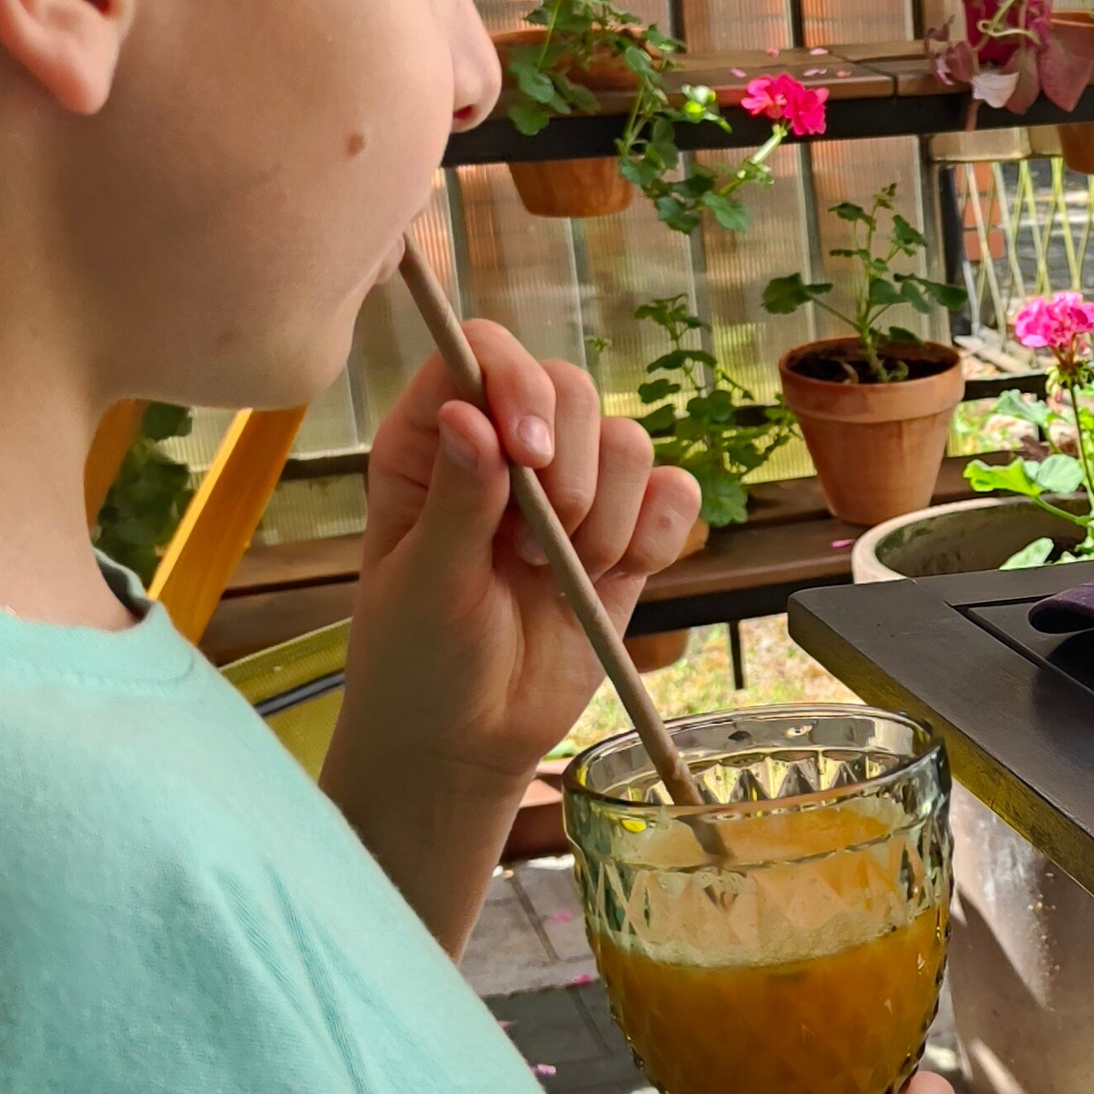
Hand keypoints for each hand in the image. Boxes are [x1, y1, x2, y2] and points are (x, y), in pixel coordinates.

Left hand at [337, 322, 700, 793]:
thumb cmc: (418, 662)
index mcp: (431, 444)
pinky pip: (675, 494)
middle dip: (573, 467)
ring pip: (630, 442)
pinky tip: (615, 576)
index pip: (480, 352)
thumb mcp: (423, 581)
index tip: (528, 454)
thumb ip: (455, 497)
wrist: (470, 741)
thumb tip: (467, 412)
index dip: (516, 382)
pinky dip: (660, 535)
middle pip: (571, 387)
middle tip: (538, 544)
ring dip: (608, 515)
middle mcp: (504, 452)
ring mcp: (569, 493)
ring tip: (561, 575)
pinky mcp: (623, 535)